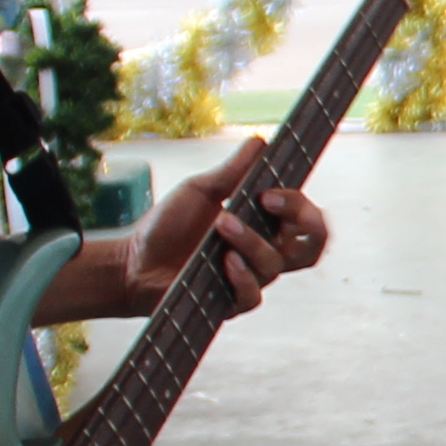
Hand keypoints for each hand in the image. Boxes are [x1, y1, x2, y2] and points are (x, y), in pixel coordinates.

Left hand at [130, 136, 324, 316]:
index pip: (304, 219)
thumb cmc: (168, 226)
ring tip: (221, 223)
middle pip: (312, 247)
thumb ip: (231, 171)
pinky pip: (253, 295)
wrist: (132, 260)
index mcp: (264, 227)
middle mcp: (265, 253)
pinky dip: (242, 276)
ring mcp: (250, 279)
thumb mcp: (199, 190)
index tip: (268, 192)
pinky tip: (225, 262)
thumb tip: (259, 143)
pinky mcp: (231, 303)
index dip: (298, 204)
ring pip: (274, 264)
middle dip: (305, 222)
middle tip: (270, 203)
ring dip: (251, 240)